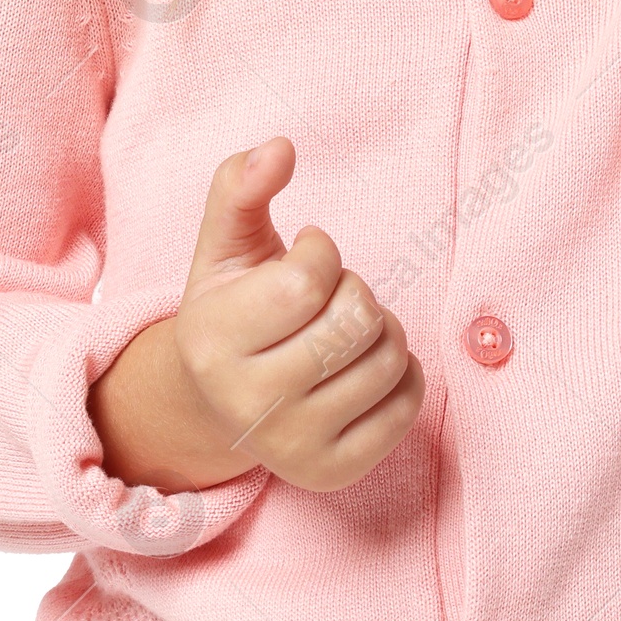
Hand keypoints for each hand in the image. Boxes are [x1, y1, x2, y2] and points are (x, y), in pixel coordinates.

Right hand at [88, 137, 424, 494]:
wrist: (217, 404)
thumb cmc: (233, 307)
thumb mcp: (224, 242)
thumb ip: (240, 184)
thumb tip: (279, 147)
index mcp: (213, 340)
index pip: (308, 280)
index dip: (322, 253)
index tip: (305, 255)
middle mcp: (248, 404)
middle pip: (355, 321)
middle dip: (354, 290)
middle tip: (328, 297)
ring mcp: (291, 448)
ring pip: (387, 360)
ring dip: (380, 327)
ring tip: (345, 328)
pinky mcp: (332, 473)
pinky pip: (407, 406)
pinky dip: (402, 372)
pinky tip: (363, 364)